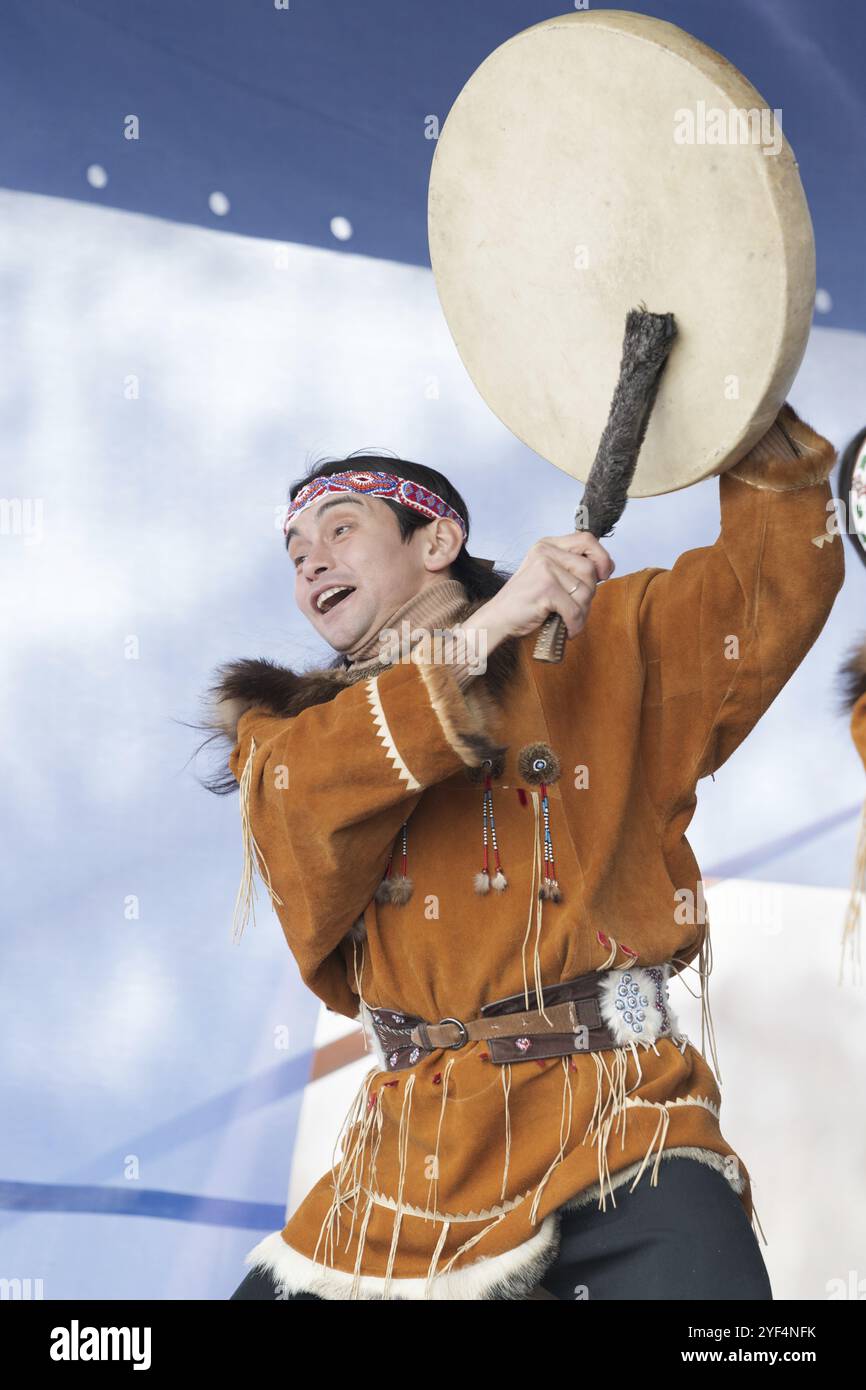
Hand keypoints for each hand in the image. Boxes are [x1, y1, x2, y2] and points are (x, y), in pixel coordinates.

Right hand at [462, 532, 614, 651]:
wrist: (497, 619)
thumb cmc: (525, 601)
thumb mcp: (548, 575)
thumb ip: (571, 567)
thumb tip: (606, 567)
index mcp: (548, 545)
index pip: (587, 539)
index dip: (602, 557)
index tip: (603, 575)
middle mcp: (546, 552)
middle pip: (589, 569)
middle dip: (589, 593)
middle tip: (575, 607)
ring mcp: (545, 568)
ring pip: (585, 591)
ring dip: (582, 612)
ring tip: (569, 619)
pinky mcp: (545, 588)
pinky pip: (575, 610)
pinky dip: (575, 625)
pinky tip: (567, 629)